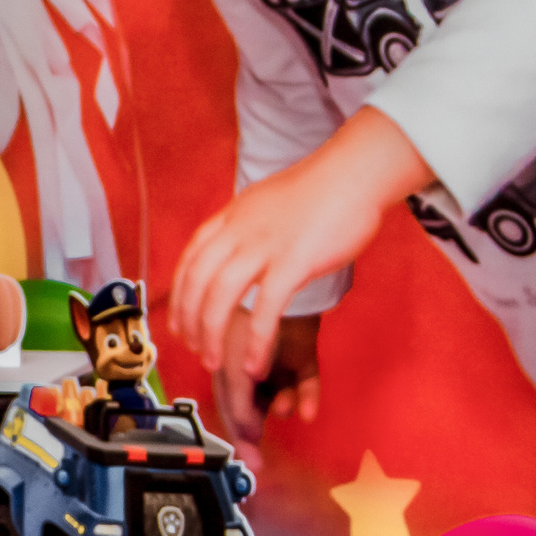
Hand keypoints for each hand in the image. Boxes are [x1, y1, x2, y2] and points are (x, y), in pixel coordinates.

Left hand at [170, 107, 432, 383]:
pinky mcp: (294, 261)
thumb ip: (246, 228)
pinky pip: (265, 310)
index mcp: (231, 217)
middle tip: (195, 350)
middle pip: (196, 283)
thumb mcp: (266, 203)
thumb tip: (237, 252)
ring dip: (212, 337)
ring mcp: (265, 246)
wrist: (357, 170)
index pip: (189, 261)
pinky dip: (256, 342)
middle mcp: (239, 231)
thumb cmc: (321, 190)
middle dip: (189, 323)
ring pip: (219, 298)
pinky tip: (254, 365)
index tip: (178, 324)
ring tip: (214, 363)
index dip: (179, 298)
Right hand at [211, 312, 322, 467]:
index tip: (247, 457)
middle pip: (253, 404)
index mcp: (226, 361)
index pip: (230, 405)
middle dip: (257, 428)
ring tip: (286, 408)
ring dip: (281, 405)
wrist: (279, 275)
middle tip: (260, 456)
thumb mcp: (234, 365)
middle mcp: (249, 362)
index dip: (238, 432)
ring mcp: (276, 357)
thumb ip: (237, 399)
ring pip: (279, 393)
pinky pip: (305, 378)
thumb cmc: (247, 316)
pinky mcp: (302, 350)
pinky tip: (308, 410)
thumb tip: (246, 431)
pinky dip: (307, 394)